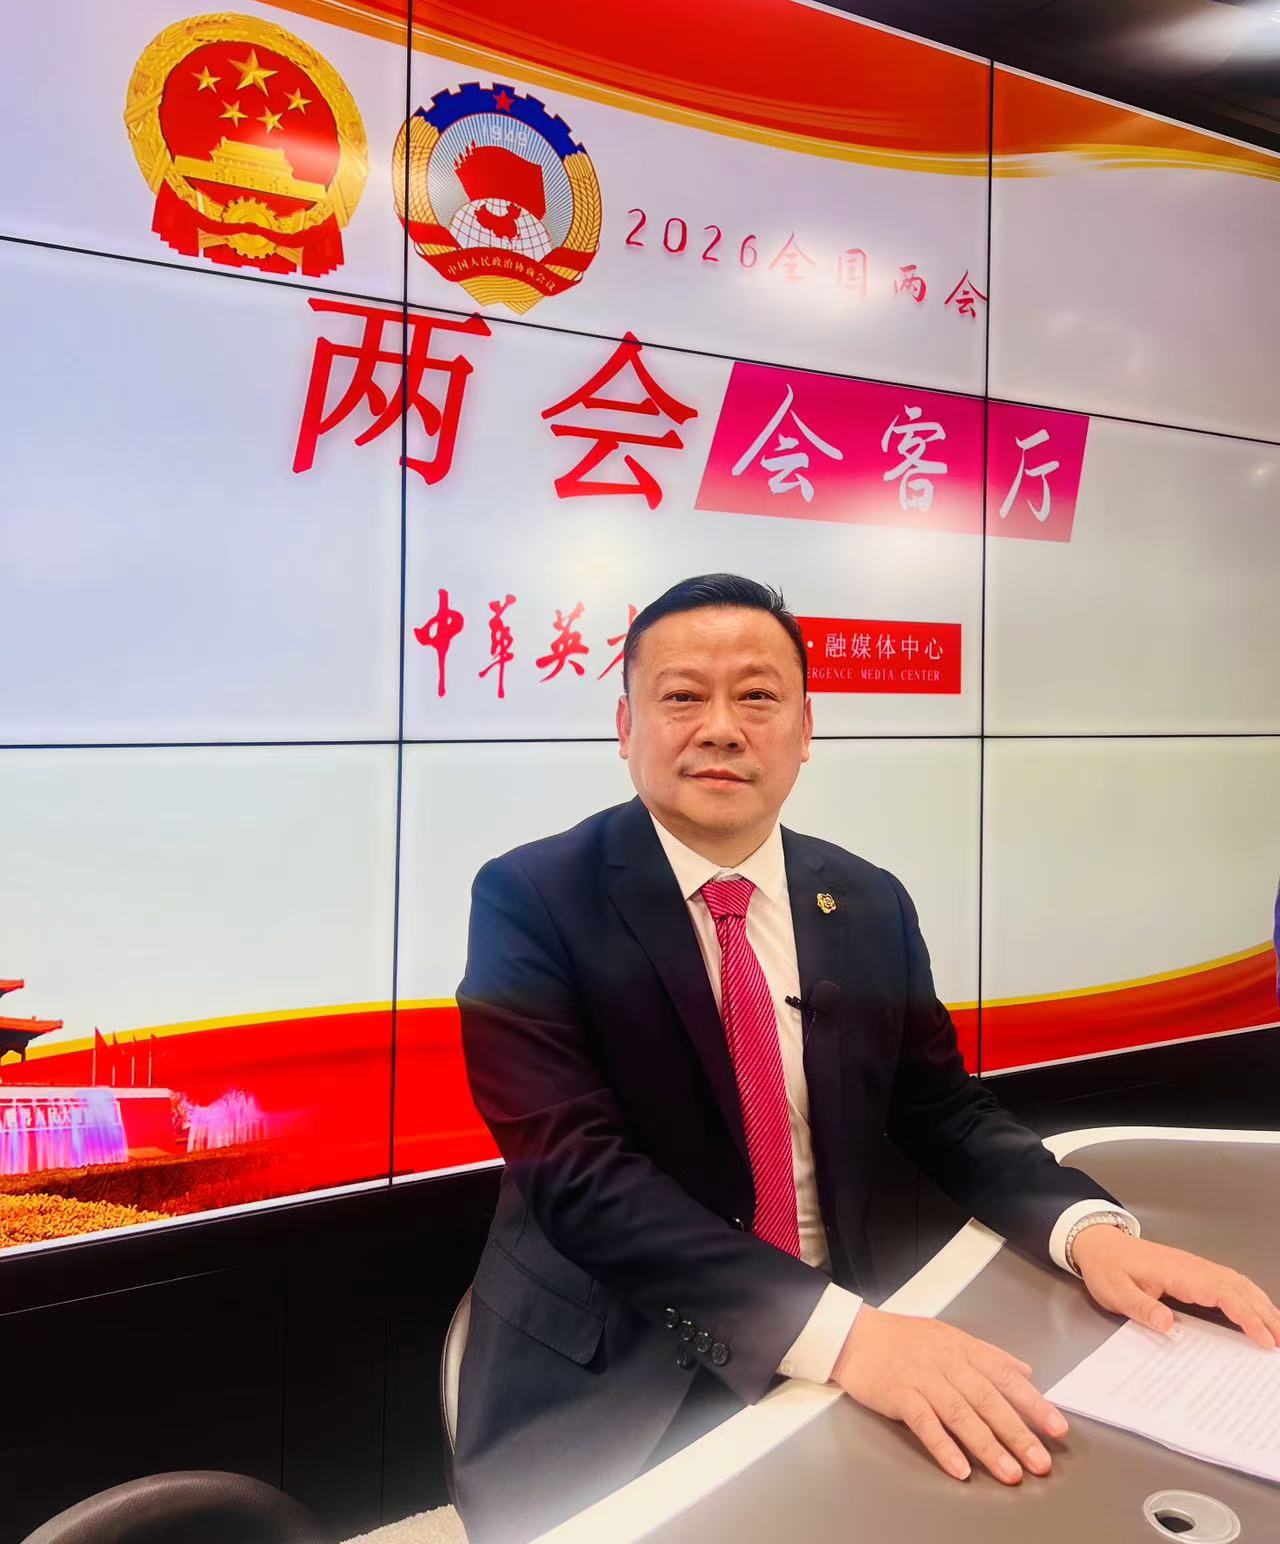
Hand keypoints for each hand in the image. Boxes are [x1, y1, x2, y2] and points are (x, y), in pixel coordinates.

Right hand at [830, 1303, 1067, 1484]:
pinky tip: (959, 1468)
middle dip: (1017, 1433)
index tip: (1057, 1428)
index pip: (1005, 1377)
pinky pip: (924, 1422)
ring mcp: (923, 1378)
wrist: (855, 1335)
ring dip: (987, 1446)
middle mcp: (947, 1363)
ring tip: (1010, 1472)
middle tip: (1040, 1462)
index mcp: (963, 1349)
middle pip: (988, 1400)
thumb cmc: (903, 1338)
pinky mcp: (899, 1394)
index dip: (1033, 1403)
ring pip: (961, 1413)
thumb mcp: (950, 1336)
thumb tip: (1026, 1372)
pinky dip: (942, 1445)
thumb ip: (989, 1355)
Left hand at [1072, 1227, 1279, 1349]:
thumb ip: (1141, 1308)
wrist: (1099, 1244)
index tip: (1264, 1339)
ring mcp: (1195, 1266)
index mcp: (1177, 1272)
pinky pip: (1229, 1281)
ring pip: (1238, 1282)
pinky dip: (1249, 1295)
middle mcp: (1192, 1266)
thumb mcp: (1115, 1291)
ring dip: (1261, 1304)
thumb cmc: (1107, 1268)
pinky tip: (1258, 1308)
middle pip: (1238, 1288)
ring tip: (1279, 1328)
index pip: (1222, 1294)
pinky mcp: (1193, 1269)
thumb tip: (1168, 1325)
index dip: (1246, 1317)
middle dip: (1265, 1314)